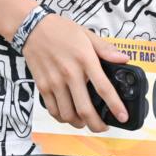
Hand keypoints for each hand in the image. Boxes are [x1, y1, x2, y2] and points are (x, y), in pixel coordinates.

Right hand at [22, 14, 130, 132]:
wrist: (31, 28)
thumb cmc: (60, 30)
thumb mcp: (87, 35)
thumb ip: (106, 49)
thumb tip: (124, 59)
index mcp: (85, 60)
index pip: (103, 88)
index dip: (115, 106)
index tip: (123, 117)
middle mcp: (70, 73)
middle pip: (85, 109)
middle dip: (97, 125)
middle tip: (103, 127)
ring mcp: (54, 82)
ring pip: (68, 114)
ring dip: (79, 123)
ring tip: (85, 122)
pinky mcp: (42, 86)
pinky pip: (53, 109)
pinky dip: (62, 118)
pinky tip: (68, 115)